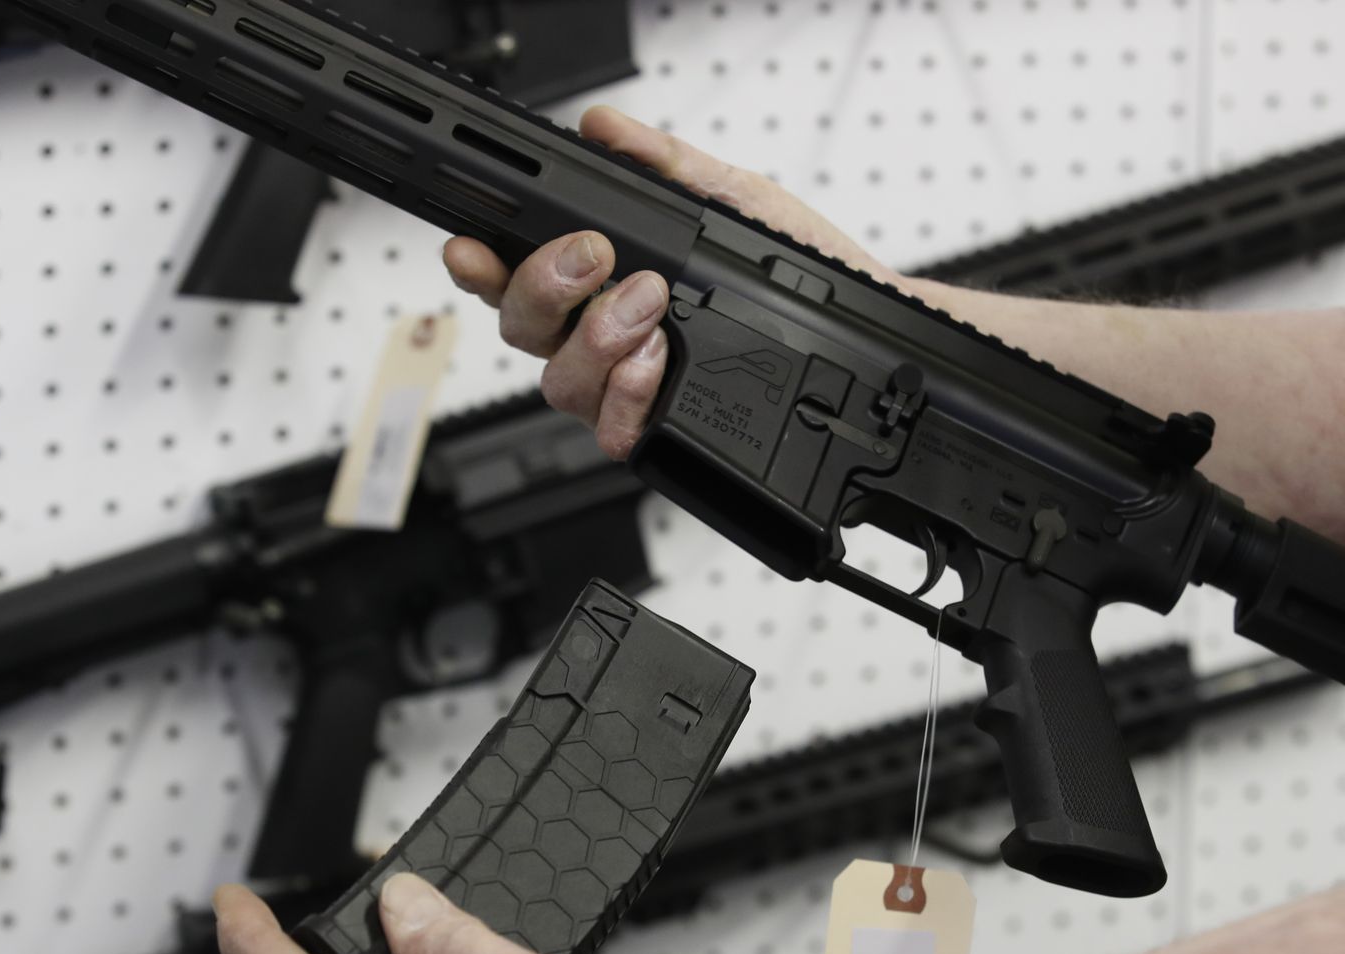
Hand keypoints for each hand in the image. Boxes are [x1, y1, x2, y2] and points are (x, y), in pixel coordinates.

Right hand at [444, 105, 907, 458]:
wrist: (871, 329)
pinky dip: (627, 397)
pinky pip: (610, 433)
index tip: (473, 245)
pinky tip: (658, 363)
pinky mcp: (663, 431)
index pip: (514, 276)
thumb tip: (606, 129)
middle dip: (544, 288)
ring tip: (648, 307)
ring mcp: (629, 390)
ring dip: (595, 339)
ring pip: (558, 383)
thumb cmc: (804, 268)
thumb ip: (667, 166)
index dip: (481, 265)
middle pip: (521, 329)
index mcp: (602, 282)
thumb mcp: (735, 200)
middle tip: (595, 256)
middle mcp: (601, 341)